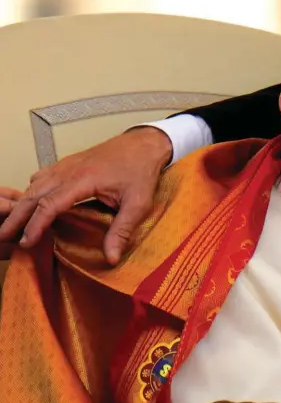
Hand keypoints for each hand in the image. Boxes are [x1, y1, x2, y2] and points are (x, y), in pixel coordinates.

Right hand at [0, 127, 172, 264]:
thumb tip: (111, 258)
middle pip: (32, 194)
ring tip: (13, 224)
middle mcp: (68, 170)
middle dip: (16, 216)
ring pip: (34, 185)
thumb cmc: (141, 171)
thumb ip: (122, 231)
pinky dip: (31, 191)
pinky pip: (42, 177)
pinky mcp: (68, 164)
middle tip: (4, 235)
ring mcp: (66, 165)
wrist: (144, 145)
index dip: (35, 225)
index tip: (26, 242)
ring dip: (21, 204)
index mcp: (82, 179)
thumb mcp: (138, 204)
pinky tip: (31, 204)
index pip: (49, 204)